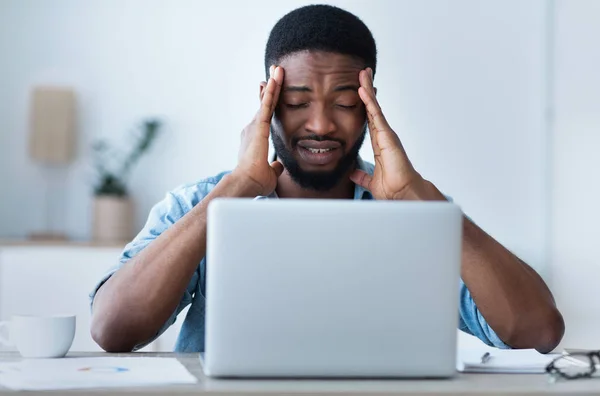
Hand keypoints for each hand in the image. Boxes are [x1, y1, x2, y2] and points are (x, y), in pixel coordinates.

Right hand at [232, 65, 284, 196]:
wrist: (246, 183)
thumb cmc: (255, 181)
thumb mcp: (269, 173)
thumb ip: (274, 167)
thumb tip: (278, 166)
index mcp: (255, 138)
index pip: (265, 117)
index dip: (268, 103)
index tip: (270, 90)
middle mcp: (252, 129)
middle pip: (264, 104)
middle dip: (270, 88)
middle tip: (275, 72)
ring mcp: (255, 126)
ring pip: (267, 101)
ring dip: (273, 84)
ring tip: (278, 69)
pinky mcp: (259, 126)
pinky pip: (267, 105)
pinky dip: (272, 91)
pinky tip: (276, 78)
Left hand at [350, 68, 434, 199]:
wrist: (403, 194)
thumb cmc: (393, 188)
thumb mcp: (371, 181)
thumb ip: (362, 176)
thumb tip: (353, 174)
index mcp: (380, 144)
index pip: (369, 120)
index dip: (364, 106)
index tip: (360, 91)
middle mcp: (384, 136)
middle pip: (372, 109)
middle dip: (367, 91)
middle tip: (362, 74)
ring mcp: (386, 134)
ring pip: (374, 107)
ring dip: (368, 90)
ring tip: (362, 74)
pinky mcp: (387, 136)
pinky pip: (376, 115)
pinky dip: (369, 102)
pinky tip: (363, 90)